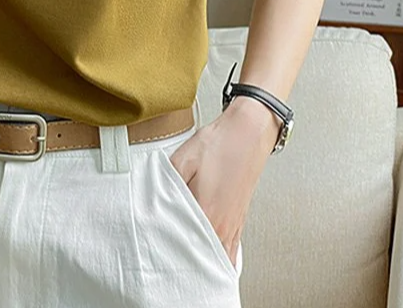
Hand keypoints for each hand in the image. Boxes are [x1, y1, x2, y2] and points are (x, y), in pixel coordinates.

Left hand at [168, 96, 277, 265]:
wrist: (248, 132)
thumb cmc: (218, 144)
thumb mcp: (183, 160)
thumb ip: (167, 185)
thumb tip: (154, 204)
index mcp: (206, 213)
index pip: (184, 246)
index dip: (169, 253)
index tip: (157, 259)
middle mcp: (223, 226)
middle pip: (203, 259)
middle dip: (187, 267)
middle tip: (170, 272)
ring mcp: (234, 225)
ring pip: (219, 258)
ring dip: (204, 264)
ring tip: (188, 270)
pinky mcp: (239, 219)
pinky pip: (230, 250)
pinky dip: (220, 258)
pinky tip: (210, 259)